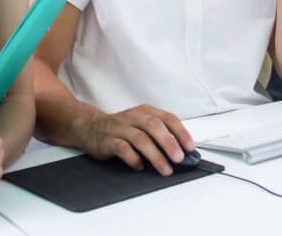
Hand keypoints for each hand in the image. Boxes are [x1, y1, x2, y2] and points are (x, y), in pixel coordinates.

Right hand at [80, 104, 194, 175]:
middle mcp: (134, 117)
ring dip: (155, 155)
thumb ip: (159, 134)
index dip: (181, 133)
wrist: (90, 127)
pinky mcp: (109, 140)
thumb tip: (181, 152)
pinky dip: (134, 159)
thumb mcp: (141, 124)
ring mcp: (121, 128)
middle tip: (179, 158)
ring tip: (165, 169)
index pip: (168, 118)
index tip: (190, 147)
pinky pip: (123, 149)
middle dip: (169, 143)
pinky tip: (140, 166)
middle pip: (155, 126)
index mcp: (146, 111)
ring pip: (141, 139)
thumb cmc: (121, 128)